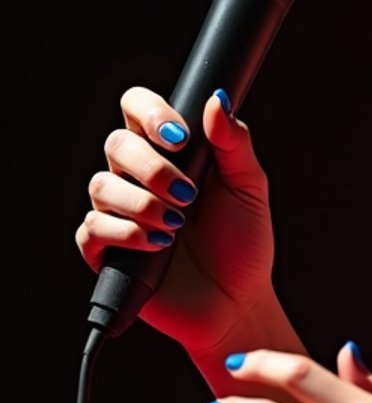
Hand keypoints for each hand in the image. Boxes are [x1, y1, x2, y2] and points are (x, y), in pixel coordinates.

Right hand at [76, 86, 277, 355]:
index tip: (181, 138)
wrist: (237, 301)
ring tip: (177, 226)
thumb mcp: (249, 186)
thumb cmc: (244, 242)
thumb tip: (216, 100)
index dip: (150, 113)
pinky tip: (158, 245)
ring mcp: (119, 213)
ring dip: (142, 204)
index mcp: (170, 152)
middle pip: (116, 144)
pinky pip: (92, 229)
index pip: (137, 109)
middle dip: (152, 168)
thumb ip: (233, 142)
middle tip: (188, 194)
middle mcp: (138, 177)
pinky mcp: (106, 251)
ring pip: (100, 186)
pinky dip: (126, 234)